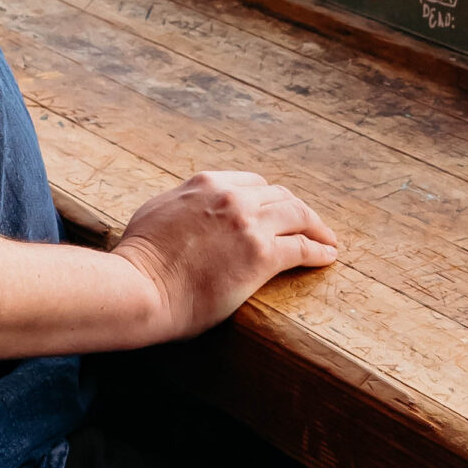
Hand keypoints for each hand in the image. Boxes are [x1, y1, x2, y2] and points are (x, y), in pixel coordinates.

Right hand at [113, 170, 337, 339]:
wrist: (140, 285)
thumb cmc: (140, 258)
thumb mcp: (158, 210)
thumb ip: (183, 203)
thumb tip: (190, 209)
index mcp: (204, 183)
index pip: (251, 182)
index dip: (269, 197)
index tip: (277, 211)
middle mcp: (230, 197)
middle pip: (280, 195)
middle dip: (297, 210)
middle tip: (309, 226)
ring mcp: (248, 224)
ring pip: (298, 215)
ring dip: (316, 228)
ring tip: (327, 240)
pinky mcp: (261, 256)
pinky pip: (303, 247)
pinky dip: (319, 251)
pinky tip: (327, 257)